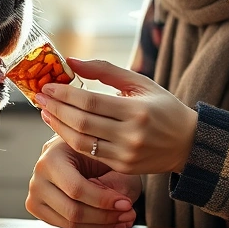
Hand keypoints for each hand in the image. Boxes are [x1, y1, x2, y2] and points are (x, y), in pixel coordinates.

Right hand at [25, 134, 141, 227]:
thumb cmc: (93, 152)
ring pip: (70, 224)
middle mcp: (37, 177)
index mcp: (51, 158)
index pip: (76, 189)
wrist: (77, 152)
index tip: (127, 203)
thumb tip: (122, 205)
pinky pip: (67, 227)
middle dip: (105, 217)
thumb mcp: (104, 155)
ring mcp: (34, 195)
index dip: (103, 200)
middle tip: (129, 214)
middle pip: (73, 211)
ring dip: (102, 226)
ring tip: (124, 220)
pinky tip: (112, 224)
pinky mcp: (37, 208)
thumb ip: (111, 175)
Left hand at [35, 58, 197, 175]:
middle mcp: (131, 134)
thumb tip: (72, 61)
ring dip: (58, 125)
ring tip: (46, 111)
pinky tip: (61, 127)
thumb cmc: (163, 108)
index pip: (91, 102)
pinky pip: (89, 154)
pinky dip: (71, 140)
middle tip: (40, 96)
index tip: (47, 85)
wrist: (188, 144)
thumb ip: (105, 71)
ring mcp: (126, 154)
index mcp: (137, 110)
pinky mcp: (123, 166)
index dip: (65, 94)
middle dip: (56, 108)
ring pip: (81, 141)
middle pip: (82, 121)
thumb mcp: (141, 83)